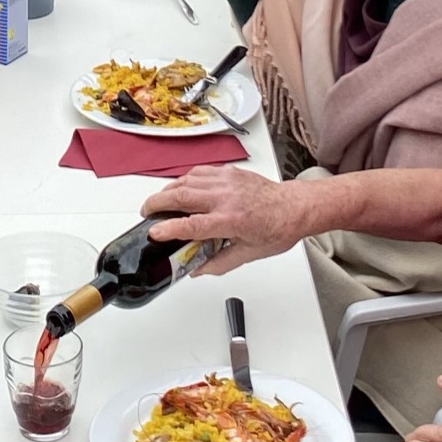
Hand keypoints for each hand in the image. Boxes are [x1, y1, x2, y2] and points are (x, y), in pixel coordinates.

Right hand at [139, 161, 289, 272]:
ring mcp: (227, 182)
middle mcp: (226, 197)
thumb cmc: (277, 228)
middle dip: (157, 203)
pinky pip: (199, 172)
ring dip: (168, 190)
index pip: (192, 225)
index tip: (154, 233)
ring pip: (186, 180)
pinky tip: (182, 188)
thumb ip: (219, 263)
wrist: (294, 207)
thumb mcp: (249, 254)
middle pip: (181, 195)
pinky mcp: (229, 172)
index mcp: (232, 220)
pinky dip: (185, 180)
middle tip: (147, 213)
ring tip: (160, 202)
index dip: (169, 229)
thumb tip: (197, 269)